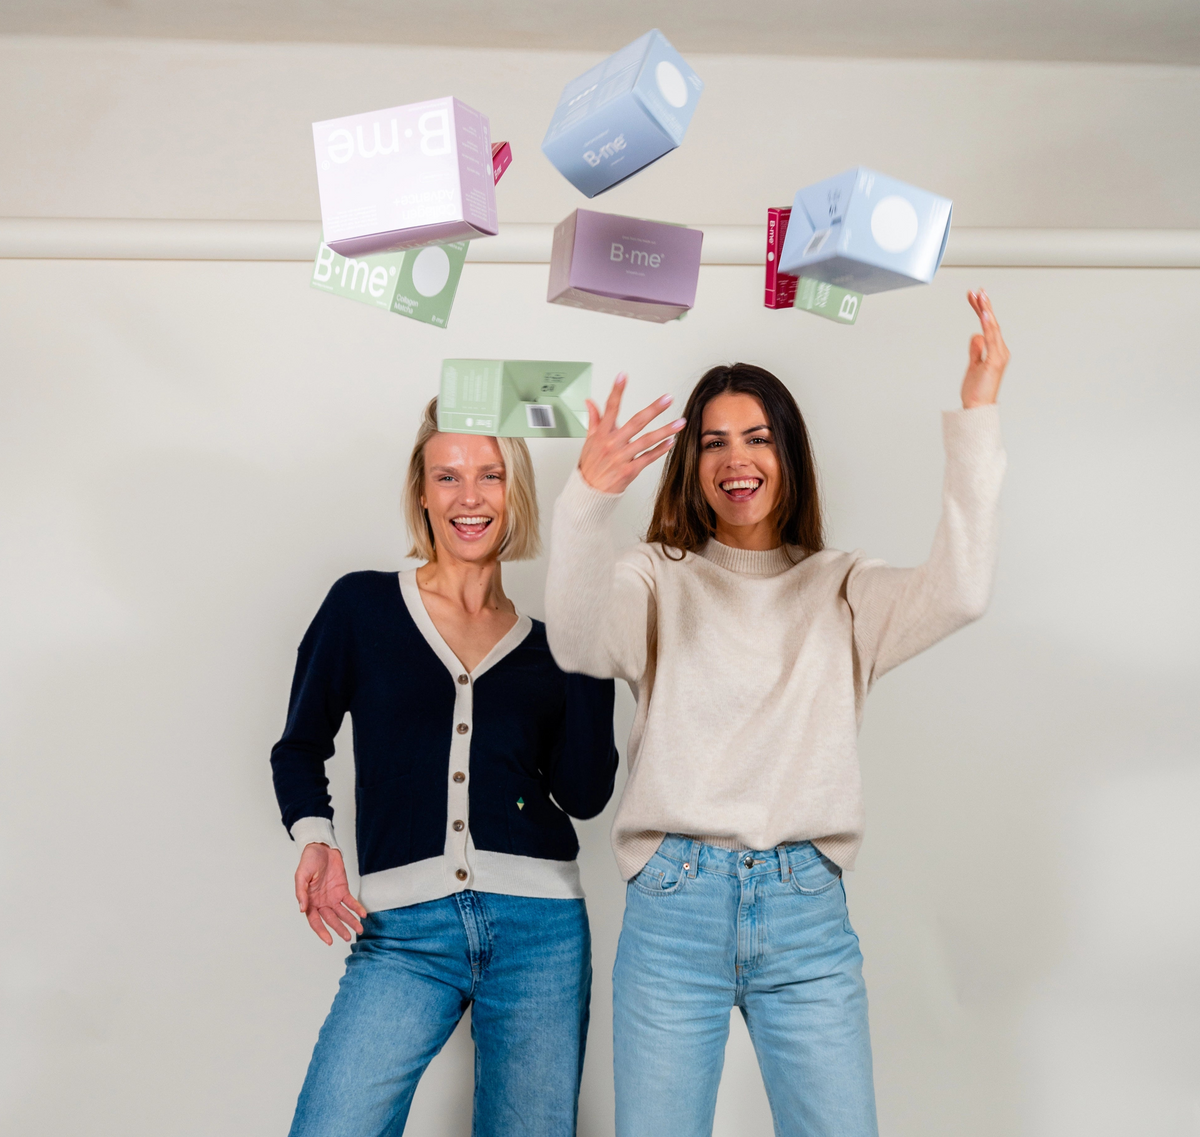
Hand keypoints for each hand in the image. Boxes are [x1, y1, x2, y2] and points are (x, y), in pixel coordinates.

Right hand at [294, 843, 365, 944]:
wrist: (321, 848)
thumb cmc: (308, 861)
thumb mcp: (301, 876)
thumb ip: (301, 893)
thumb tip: (302, 909)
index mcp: (310, 902)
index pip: (315, 921)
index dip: (322, 932)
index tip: (329, 941)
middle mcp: (322, 902)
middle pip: (331, 920)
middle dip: (340, 929)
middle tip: (348, 937)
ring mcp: (333, 897)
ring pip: (343, 913)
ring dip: (351, 921)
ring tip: (359, 930)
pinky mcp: (342, 889)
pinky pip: (350, 901)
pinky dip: (357, 908)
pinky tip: (363, 915)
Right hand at [579, 373, 685, 493]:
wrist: (589, 491)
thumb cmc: (590, 466)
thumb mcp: (589, 441)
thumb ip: (593, 420)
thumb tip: (590, 402)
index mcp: (602, 434)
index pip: (610, 408)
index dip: (617, 391)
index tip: (623, 376)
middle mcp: (613, 443)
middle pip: (636, 422)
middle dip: (654, 409)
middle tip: (667, 399)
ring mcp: (622, 457)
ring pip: (647, 440)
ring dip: (665, 430)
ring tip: (680, 422)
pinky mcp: (630, 470)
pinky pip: (648, 458)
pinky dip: (660, 450)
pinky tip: (671, 442)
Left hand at [961, 290, 1009, 408]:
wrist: (977, 407)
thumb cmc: (977, 390)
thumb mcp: (973, 366)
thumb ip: (976, 350)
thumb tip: (976, 335)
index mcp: (996, 351)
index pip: (988, 326)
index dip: (981, 310)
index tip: (974, 297)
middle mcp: (1000, 351)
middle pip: (991, 323)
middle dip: (984, 306)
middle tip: (977, 291)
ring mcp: (999, 355)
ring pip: (993, 328)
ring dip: (986, 311)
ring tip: (980, 296)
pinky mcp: (995, 361)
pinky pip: (992, 339)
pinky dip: (988, 326)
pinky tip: (984, 315)